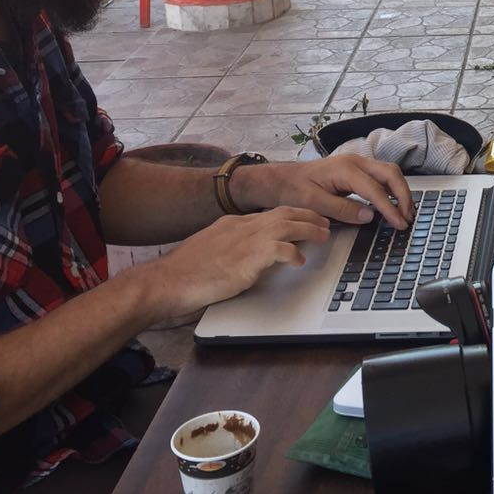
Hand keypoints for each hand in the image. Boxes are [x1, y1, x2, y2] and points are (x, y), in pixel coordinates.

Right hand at [137, 207, 329, 318]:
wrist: (168, 280)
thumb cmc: (185, 271)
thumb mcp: (212, 249)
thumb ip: (232, 246)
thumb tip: (247, 253)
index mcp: (233, 223)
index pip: (270, 213)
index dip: (292, 214)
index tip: (306, 217)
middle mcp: (242, 227)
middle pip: (284, 213)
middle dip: (307, 216)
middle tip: (325, 222)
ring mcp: (245, 240)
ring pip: (287, 226)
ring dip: (308, 229)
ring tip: (324, 235)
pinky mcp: (247, 258)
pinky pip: (279, 250)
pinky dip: (293, 253)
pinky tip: (299, 260)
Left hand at [233, 155, 414, 228]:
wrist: (280, 179)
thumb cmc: (293, 189)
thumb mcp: (314, 203)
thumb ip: (342, 209)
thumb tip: (369, 216)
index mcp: (345, 168)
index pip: (375, 189)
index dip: (390, 207)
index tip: (399, 223)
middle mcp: (355, 161)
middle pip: (391, 173)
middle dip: (403, 195)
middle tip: (408, 217)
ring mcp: (357, 164)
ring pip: (389, 172)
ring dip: (400, 191)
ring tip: (405, 213)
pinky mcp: (356, 170)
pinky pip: (381, 176)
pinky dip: (392, 189)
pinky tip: (393, 204)